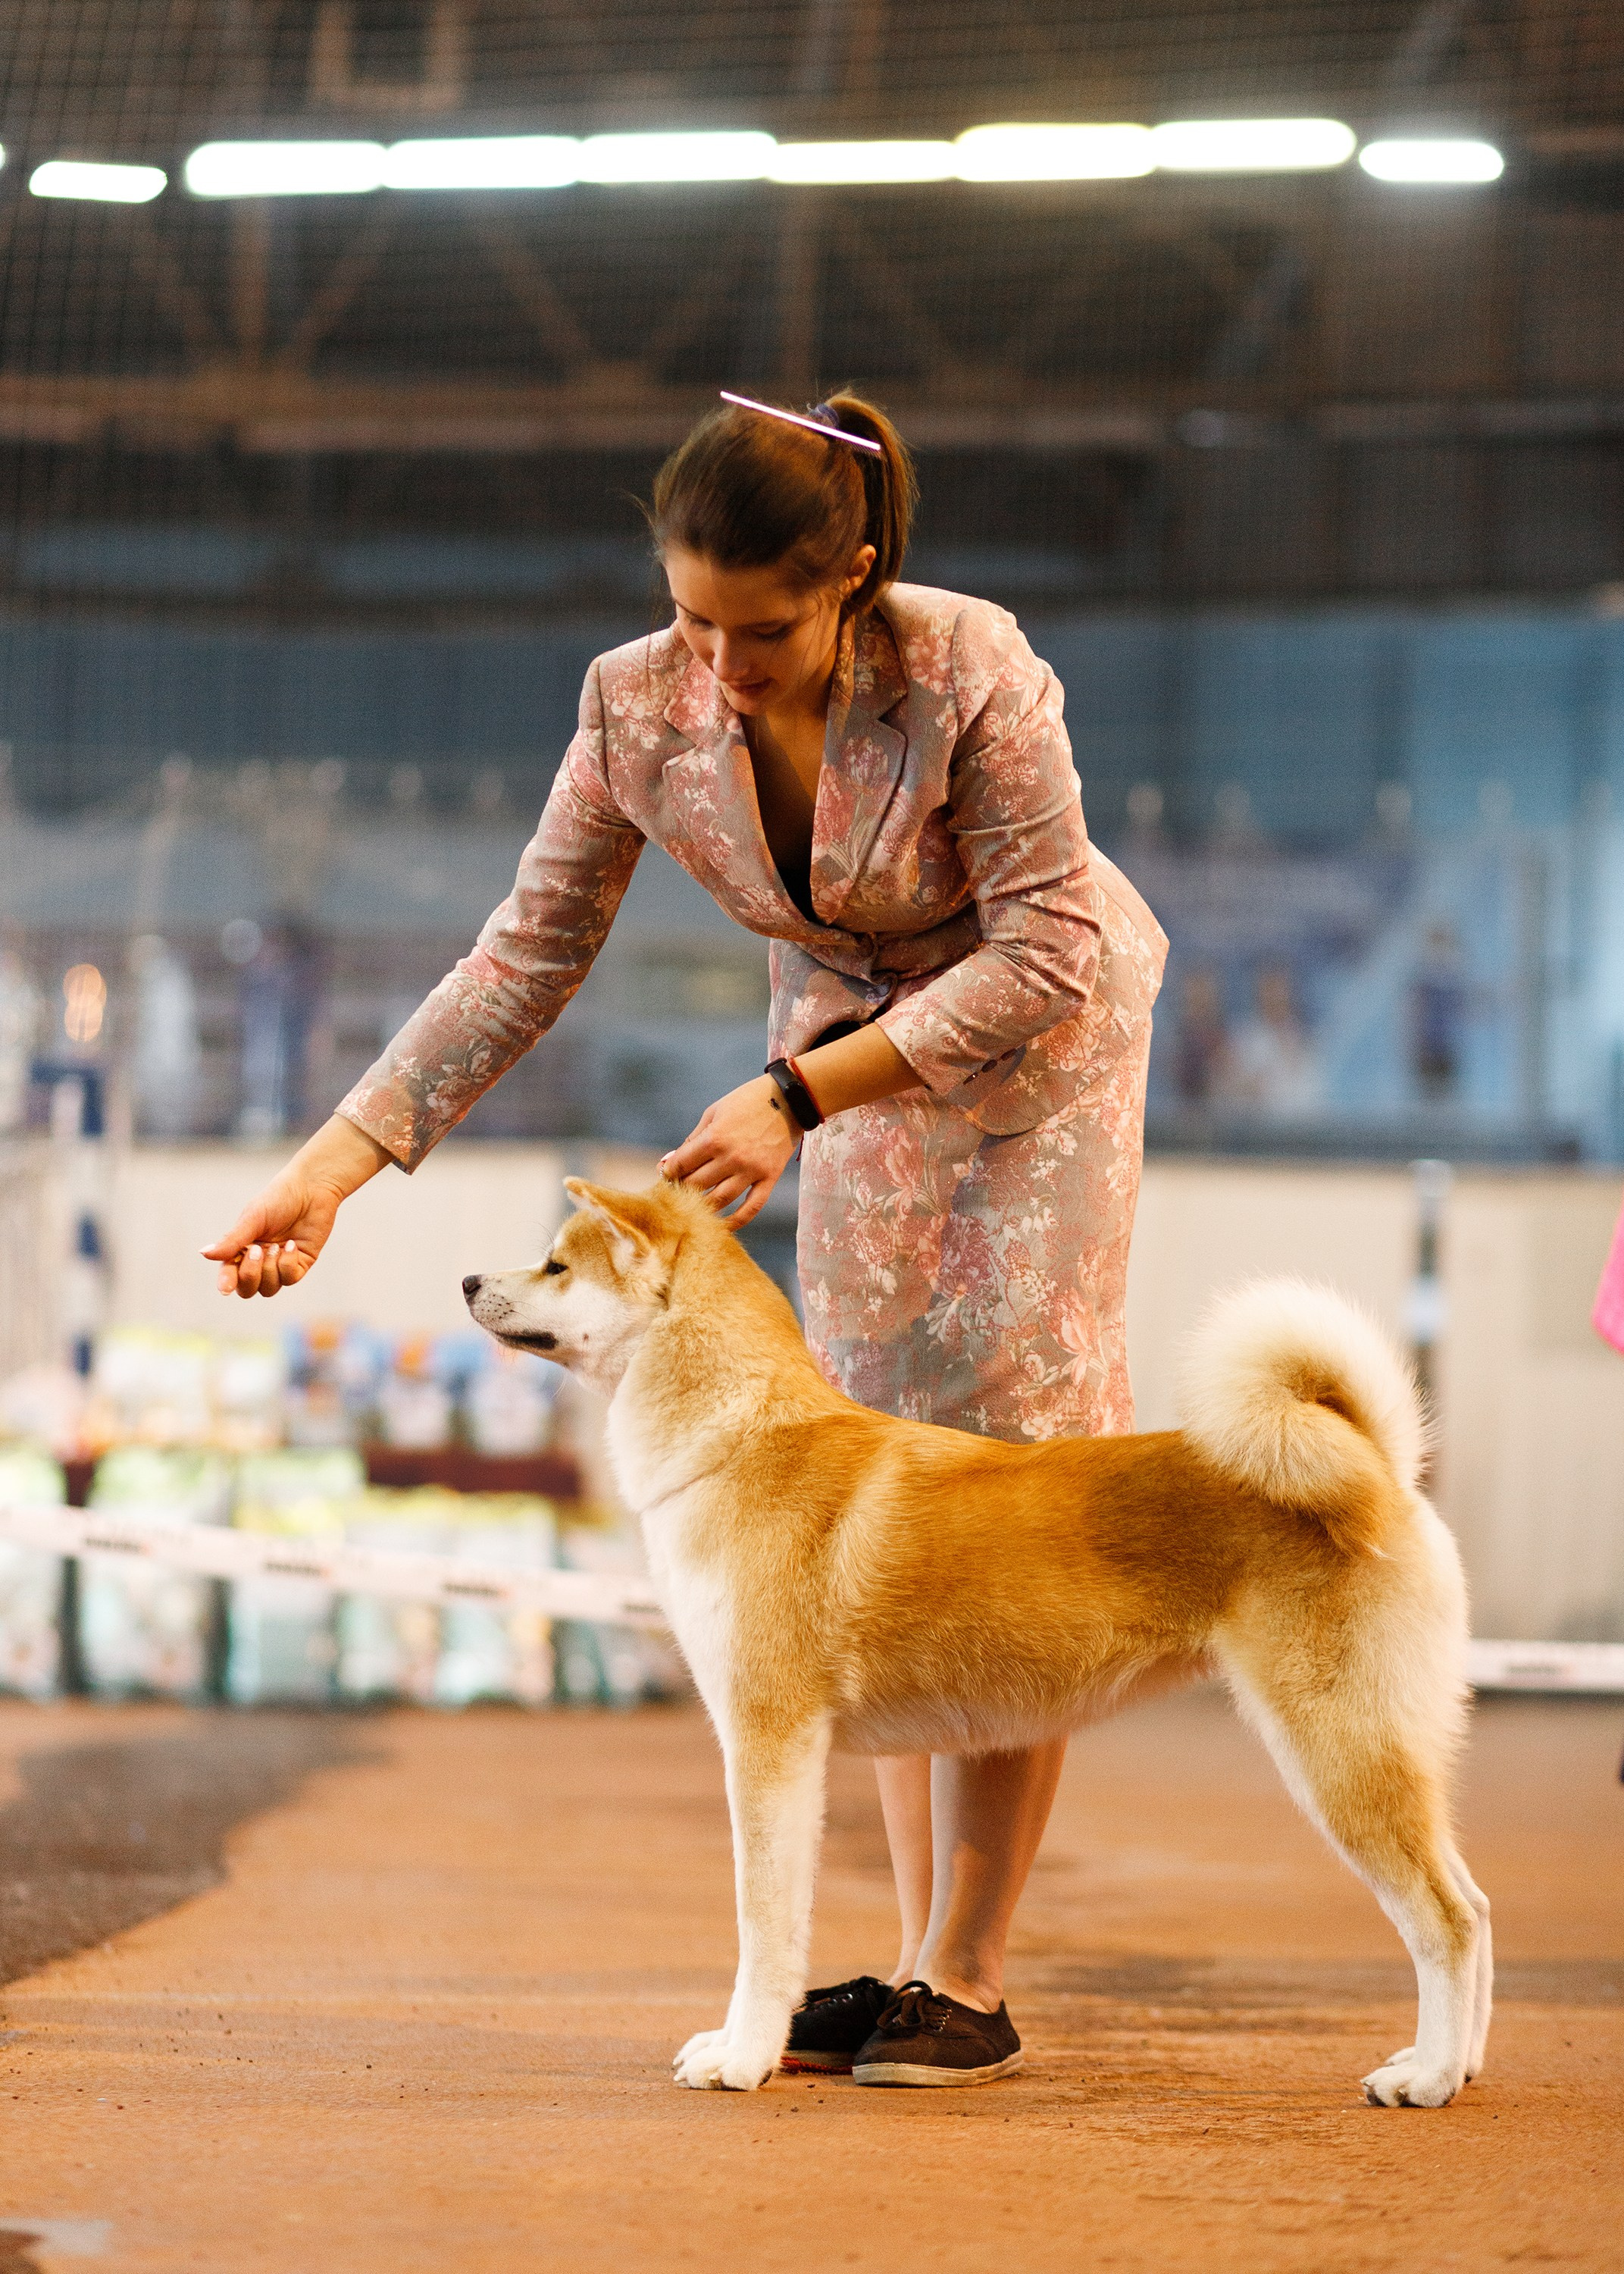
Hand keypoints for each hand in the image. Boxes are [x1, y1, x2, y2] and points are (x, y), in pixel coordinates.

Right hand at [202, 1116, 391, 1297]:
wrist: (311, 1189)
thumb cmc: (278, 1199)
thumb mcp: (252, 1219)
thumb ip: (231, 1240)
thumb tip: (203, 1253)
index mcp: (242, 1249)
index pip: (230, 1274)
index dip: (226, 1282)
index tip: (225, 1288)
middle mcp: (259, 1261)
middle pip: (248, 1289)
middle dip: (250, 1276)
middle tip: (256, 1251)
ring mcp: (280, 1264)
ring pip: (269, 1288)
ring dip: (269, 1270)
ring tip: (276, 1246)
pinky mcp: (301, 1264)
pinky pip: (290, 1278)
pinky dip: (288, 1264)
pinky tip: (292, 1244)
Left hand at [659, 1075, 798, 1226]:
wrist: (790, 1099)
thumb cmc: (748, 1101)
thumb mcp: (715, 1112)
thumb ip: (694, 1138)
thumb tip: (671, 1161)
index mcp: (715, 1138)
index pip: (682, 1165)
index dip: (669, 1172)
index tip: (666, 1176)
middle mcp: (732, 1158)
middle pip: (697, 1185)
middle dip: (682, 1189)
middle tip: (677, 1191)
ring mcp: (752, 1171)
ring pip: (720, 1200)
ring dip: (702, 1207)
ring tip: (694, 1207)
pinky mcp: (769, 1178)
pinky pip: (752, 1207)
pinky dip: (737, 1220)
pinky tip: (724, 1225)